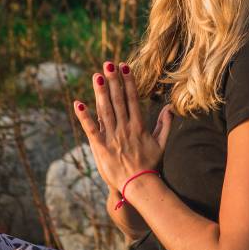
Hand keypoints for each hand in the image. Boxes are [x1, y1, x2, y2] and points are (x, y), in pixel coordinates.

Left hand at [74, 61, 172, 189]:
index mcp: (138, 126)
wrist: (139, 185)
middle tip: (109, 64)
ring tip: (96, 76)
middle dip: (114, 81)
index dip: (128, 82)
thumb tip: (170, 107)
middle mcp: (125, 128)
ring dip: (101, 92)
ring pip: (105, 110)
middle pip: (118, 100)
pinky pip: (91, 129)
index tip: (125, 67)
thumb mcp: (161, 143)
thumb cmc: (150, 164)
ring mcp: (112, 137)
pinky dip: (84, 117)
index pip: (132, 99)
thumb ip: (165, 124)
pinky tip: (77, 103)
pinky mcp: (100, 147)